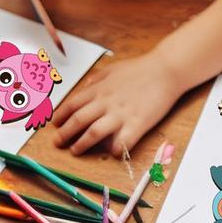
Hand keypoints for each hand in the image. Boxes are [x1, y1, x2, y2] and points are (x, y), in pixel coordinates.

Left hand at [52, 52, 182, 156]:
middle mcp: (106, 102)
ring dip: (82, 144)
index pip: (72, 104)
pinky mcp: (137, 124)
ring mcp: (121, 114)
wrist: (166, 70)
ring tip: (75, 150)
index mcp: (100, 89)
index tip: (55, 124)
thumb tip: (84, 88)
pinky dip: (114, 150)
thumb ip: (96, 79)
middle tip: (58, 142)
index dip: (60, 116)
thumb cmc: (142, 69)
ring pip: (94, 133)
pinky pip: (122, 142)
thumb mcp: (113, 69)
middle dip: (65, 134)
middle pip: (78, 121)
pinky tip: (111, 153)